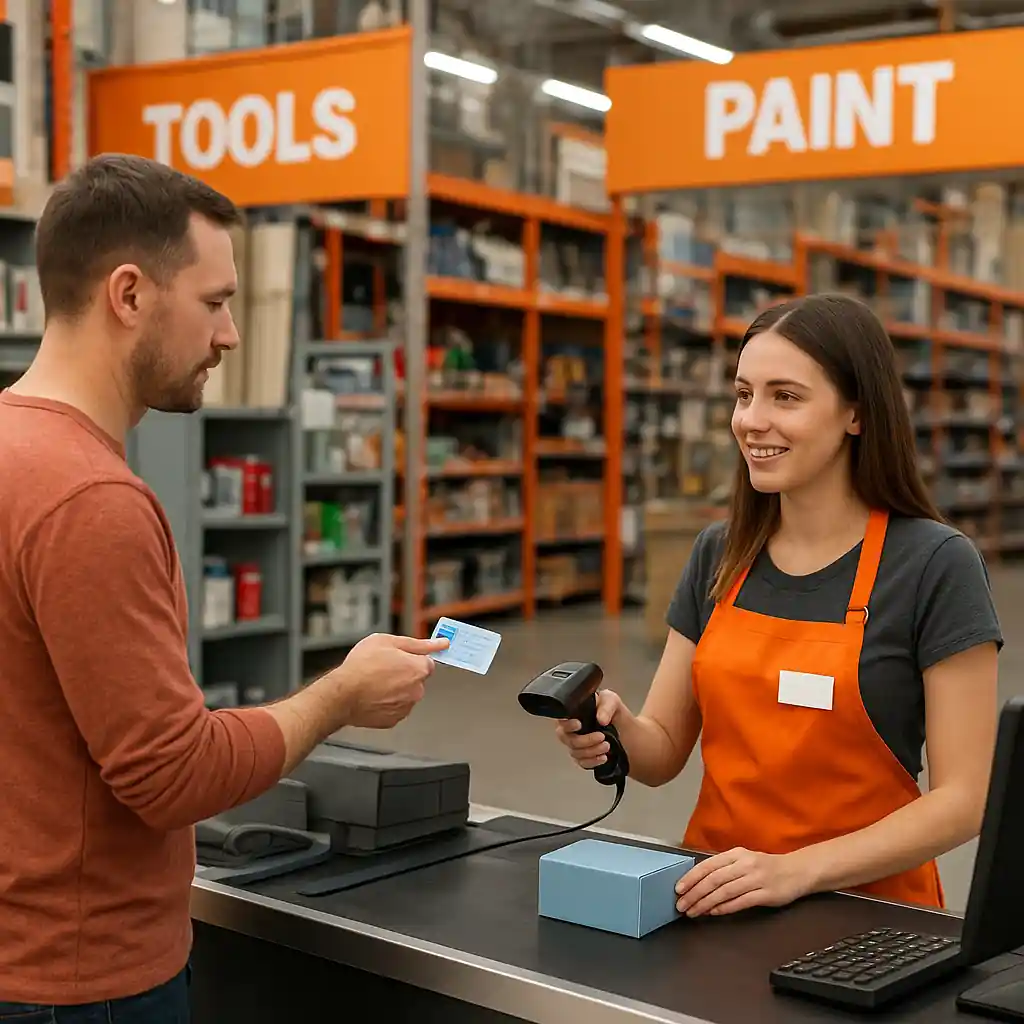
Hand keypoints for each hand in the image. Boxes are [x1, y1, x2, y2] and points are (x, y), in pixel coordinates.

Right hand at [326, 633, 448, 729]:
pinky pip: (394, 708)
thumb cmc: (361, 666)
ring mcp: (405, 707)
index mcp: (419, 669)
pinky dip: (386, 703)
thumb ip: (418, 644)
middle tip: (382, 669)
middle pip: (416, 679)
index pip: (427, 663)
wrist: (342, 694)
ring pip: (405, 694)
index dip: (411, 658)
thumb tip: (440, 643)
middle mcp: (417, 690)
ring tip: (374, 683)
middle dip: (403, 674)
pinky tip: (372, 695)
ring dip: (395, 689)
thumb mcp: (387, 642)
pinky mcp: (393, 720)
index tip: (399, 659)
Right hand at [554, 689, 626, 769]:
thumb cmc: (614, 713)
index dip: (567, 724)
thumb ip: (606, 705)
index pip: (561, 720)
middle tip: (601, 736)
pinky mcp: (584, 757)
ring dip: (592, 751)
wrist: (626, 732)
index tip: (579, 725)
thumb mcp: (612, 701)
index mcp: (573, 713)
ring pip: (575, 752)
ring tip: (607, 746)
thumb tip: (600, 719)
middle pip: (566, 739)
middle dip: (584, 740)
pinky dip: (593, 761)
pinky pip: (582, 763)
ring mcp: (577, 745)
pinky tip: (603, 757)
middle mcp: (571, 730)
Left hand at [674, 847, 812, 917]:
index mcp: (736, 854)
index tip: (678, 889)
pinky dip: (725, 908)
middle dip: (694, 893)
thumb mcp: (744, 860)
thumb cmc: (766, 867)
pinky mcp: (766, 894)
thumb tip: (699, 883)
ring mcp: (756, 879)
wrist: (797, 871)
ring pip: (724, 891)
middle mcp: (744, 864)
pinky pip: (741, 902)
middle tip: (681, 905)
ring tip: (693, 912)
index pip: (708, 865)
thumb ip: (724, 868)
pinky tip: (714, 913)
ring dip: (706, 903)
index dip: (691, 877)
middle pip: (714, 879)